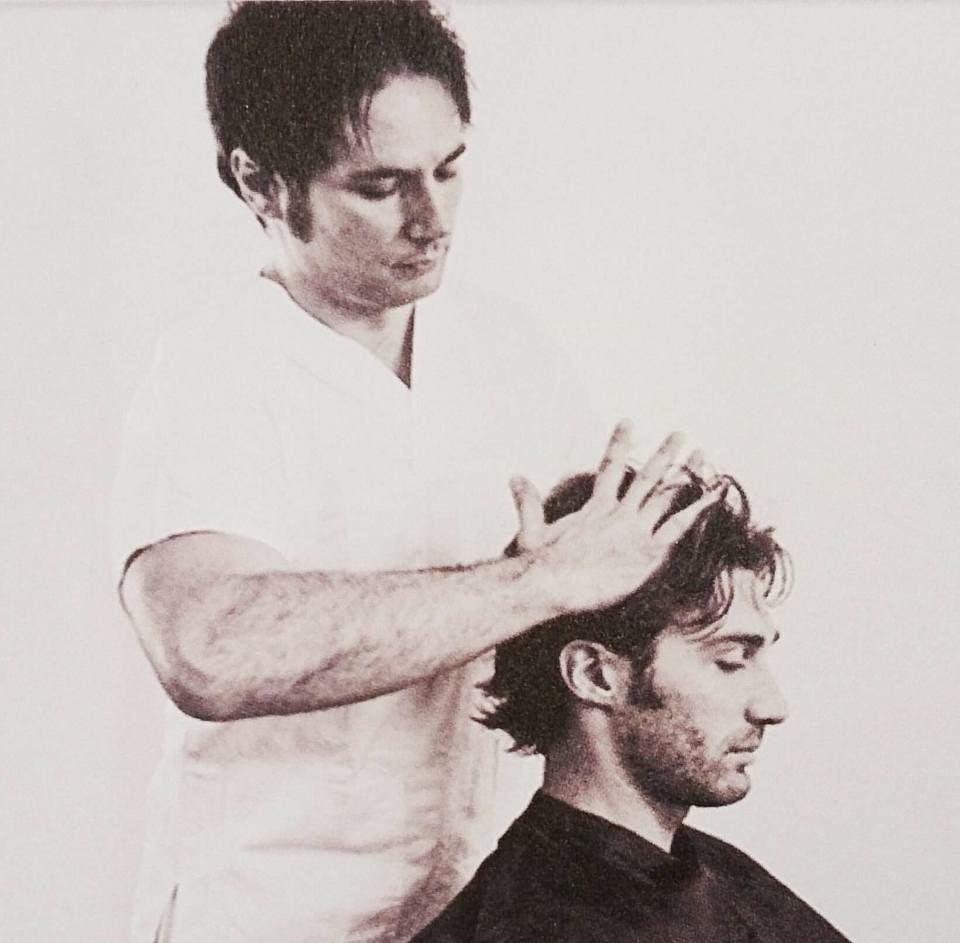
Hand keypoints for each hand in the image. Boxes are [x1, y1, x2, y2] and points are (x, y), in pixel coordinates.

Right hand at [509, 421, 722, 614]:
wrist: (548, 584)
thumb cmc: (538, 564)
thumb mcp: (531, 529)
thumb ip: (527, 501)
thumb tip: (514, 476)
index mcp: (595, 508)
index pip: (610, 467)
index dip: (619, 444)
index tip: (628, 422)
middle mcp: (619, 514)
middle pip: (647, 477)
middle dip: (665, 455)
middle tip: (681, 434)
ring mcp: (635, 531)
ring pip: (668, 496)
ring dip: (688, 474)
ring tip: (703, 454)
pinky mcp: (648, 552)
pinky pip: (680, 527)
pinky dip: (699, 510)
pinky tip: (716, 496)